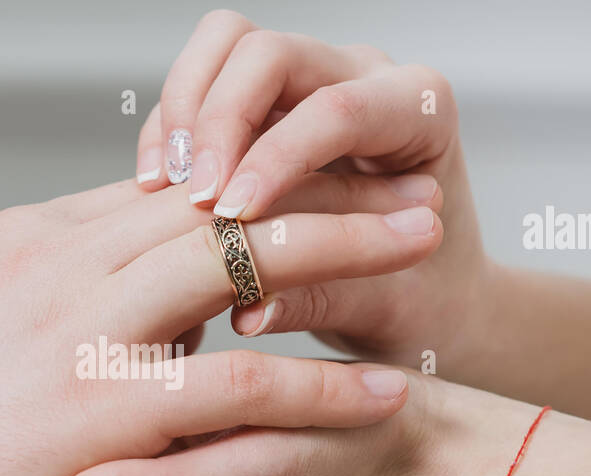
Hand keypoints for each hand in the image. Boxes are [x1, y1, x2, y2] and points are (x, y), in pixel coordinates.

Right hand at [0, 175, 441, 475]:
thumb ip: (28, 303)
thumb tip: (73, 300)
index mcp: (28, 243)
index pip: (163, 186)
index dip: (250, 177)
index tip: (313, 177)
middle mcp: (59, 266)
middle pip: (218, 199)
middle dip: (318, 184)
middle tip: (393, 180)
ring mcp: (78, 333)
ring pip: (242, 262)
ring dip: (344, 249)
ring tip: (420, 244)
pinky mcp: (95, 412)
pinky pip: (237, 382)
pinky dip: (321, 382)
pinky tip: (378, 388)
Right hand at [139, 10, 489, 372]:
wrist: (429, 299)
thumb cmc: (425, 301)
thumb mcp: (385, 312)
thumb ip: (323, 302)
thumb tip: (252, 314)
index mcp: (418, 114)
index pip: (338, 110)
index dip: (277, 157)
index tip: (236, 215)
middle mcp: (362, 79)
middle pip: (270, 54)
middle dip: (221, 121)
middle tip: (200, 201)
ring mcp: (309, 82)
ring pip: (225, 45)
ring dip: (187, 111)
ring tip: (172, 189)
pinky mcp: (262, 104)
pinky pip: (200, 86)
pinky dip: (172, 131)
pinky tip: (161, 193)